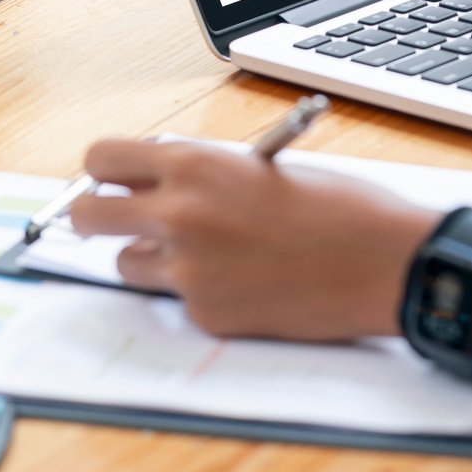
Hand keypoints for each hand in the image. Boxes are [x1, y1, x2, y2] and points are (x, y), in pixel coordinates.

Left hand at [70, 139, 443, 340]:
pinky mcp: (206, 313)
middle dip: (98, 216)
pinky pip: (180, 299)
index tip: (116, 178)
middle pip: (88, 215)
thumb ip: (205, 174)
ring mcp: (189, 271)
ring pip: (128, 264)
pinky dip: (204, 291)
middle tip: (121, 219)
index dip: (107, 168)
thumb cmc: (341, 207)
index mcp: (195, 166)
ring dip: (153, 258)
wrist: (382, 263)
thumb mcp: (266, 167)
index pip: (102, 158)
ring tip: (209, 251)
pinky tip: (250, 280)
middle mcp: (179, 216)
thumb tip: (162, 184)